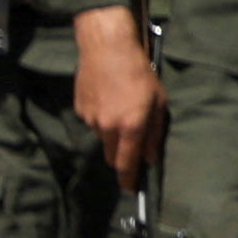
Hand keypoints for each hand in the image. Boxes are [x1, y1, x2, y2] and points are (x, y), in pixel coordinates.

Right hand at [72, 9, 164, 187]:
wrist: (107, 47)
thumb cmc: (139, 72)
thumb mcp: (158, 101)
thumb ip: (154, 133)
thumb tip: (151, 158)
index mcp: (131, 126)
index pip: (127, 164)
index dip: (128, 180)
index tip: (130, 189)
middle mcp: (108, 127)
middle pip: (112, 156)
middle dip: (121, 158)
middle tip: (131, 148)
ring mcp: (91, 118)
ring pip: (103, 137)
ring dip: (112, 133)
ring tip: (120, 108)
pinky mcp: (80, 109)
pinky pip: (93, 121)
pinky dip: (101, 117)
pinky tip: (108, 98)